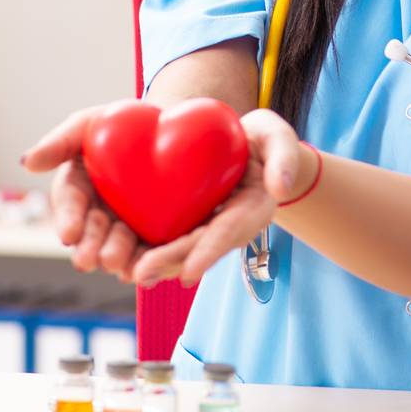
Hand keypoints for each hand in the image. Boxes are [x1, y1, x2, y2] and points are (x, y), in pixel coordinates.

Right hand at [20, 106, 146, 280]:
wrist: (162, 129)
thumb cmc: (115, 124)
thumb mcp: (86, 124)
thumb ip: (58, 143)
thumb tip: (26, 163)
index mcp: (77, 190)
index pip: (69, 207)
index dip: (68, 220)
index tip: (69, 234)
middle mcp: (96, 215)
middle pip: (91, 236)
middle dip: (89, 248)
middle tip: (89, 260)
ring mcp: (123, 227)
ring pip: (117, 249)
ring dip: (116, 259)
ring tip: (117, 266)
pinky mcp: (152, 234)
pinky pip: (147, 252)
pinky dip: (145, 262)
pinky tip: (147, 269)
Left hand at [130, 109, 303, 288]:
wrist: (249, 145)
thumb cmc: (264, 140)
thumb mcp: (278, 137)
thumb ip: (284, 157)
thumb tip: (280, 187)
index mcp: (253, 209)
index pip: (229, 231)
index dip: (209, 251)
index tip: (189, 272)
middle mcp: (231, 227)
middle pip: (199, 247)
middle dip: (172, 262)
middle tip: (141, 274)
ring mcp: (211, 228)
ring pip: (183, 251)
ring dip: (158, 264)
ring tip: (129, 272)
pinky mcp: (193, 223)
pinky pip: (173, 239)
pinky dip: (151, 250)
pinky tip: (126, 260)